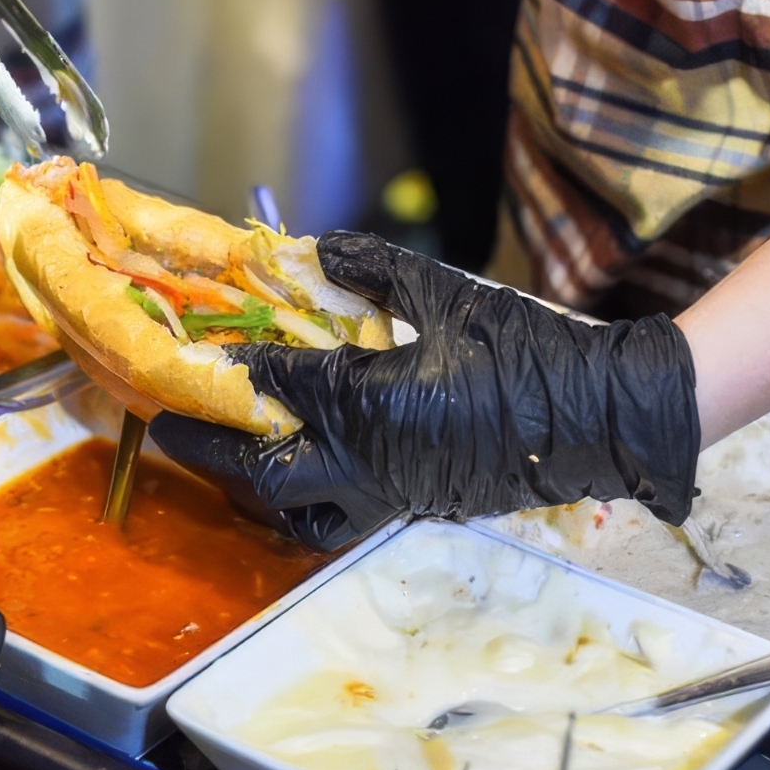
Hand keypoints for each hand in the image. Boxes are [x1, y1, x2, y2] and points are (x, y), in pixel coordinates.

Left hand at [150, 232, 701, 551]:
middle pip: (265, 473)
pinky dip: (304, 505)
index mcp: (375, 402)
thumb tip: (321, 250)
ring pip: (299, 516)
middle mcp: (373, 461)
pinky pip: (342, 519)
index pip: (280, 387)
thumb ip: (378, 273)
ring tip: (227, 462)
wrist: (603, 416)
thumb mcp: (449, 295)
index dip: (232, 369)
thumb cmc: (528, 350)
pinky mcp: (418, 508)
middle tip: (166, 431)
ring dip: (254, 493)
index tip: (194, 354)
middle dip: (209, 452)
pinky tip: (296, 472)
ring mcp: (395, 494)